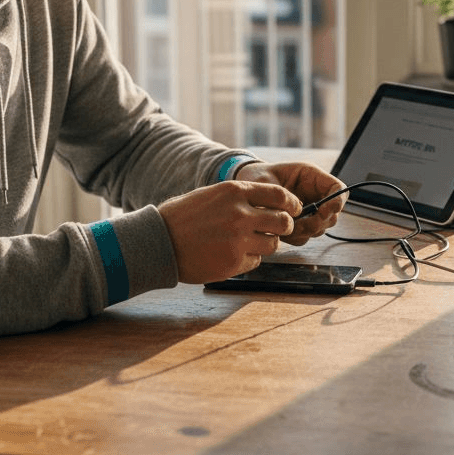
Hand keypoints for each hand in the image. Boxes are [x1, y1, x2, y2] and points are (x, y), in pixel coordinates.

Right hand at [159, 180, 301, 283]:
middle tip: (279, 229)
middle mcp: (240, 214)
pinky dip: (248, 259)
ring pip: (273, 244)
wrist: (158, 242)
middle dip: (285, 226)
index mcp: (235, 192)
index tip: (295, 209)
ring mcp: (238, 240)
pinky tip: (230, 254)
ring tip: (247, 243)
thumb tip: (272, 204)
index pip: (279, 195)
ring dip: (266, 244)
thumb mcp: (212, 195)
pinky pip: (256, 262)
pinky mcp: (234, 262)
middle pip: (283, 221)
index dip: (292, 203)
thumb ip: (241, 198)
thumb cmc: (183, 218)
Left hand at [234, 161, 346, 245]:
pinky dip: (296, 237)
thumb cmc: (257, 177)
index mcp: (312, 177)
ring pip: (320, 228)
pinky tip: (281, 232)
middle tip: (299, 224)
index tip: (324, 210)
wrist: (247, 185)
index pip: (338, 189)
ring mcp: (309, 210)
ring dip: (306, 231)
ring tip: (285, 228)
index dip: (337, 202)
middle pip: (332, 214)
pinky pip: (306, 236)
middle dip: (318, 222)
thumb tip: (296, 212)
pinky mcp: (300, 223)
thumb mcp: (266, 180)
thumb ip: (280, 196)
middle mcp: (315, 194)